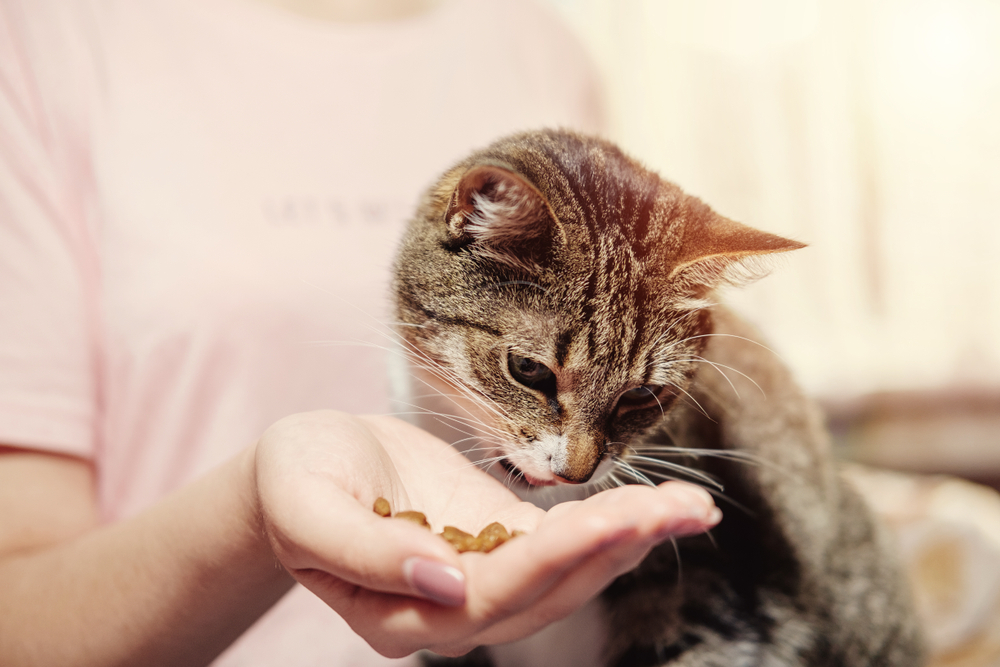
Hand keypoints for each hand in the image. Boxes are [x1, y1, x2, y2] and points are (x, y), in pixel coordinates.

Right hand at [253, 410, 719, 657]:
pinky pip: (563, 544)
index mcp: (397, 614)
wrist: (306, 463)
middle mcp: (451, 608)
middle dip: (613, 549)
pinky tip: (659, 507)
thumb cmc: (295, 480)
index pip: (484, 597)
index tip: (606, 518)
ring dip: (630, 541)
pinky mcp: (499, 538)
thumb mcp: (306, 508)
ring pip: (567, 575)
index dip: (545, 560)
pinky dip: (613, 525)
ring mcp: (482, 575)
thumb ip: (365, 554)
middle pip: (543, 592)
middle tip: (680, 510)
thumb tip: (441, 582)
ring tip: (692, 509)